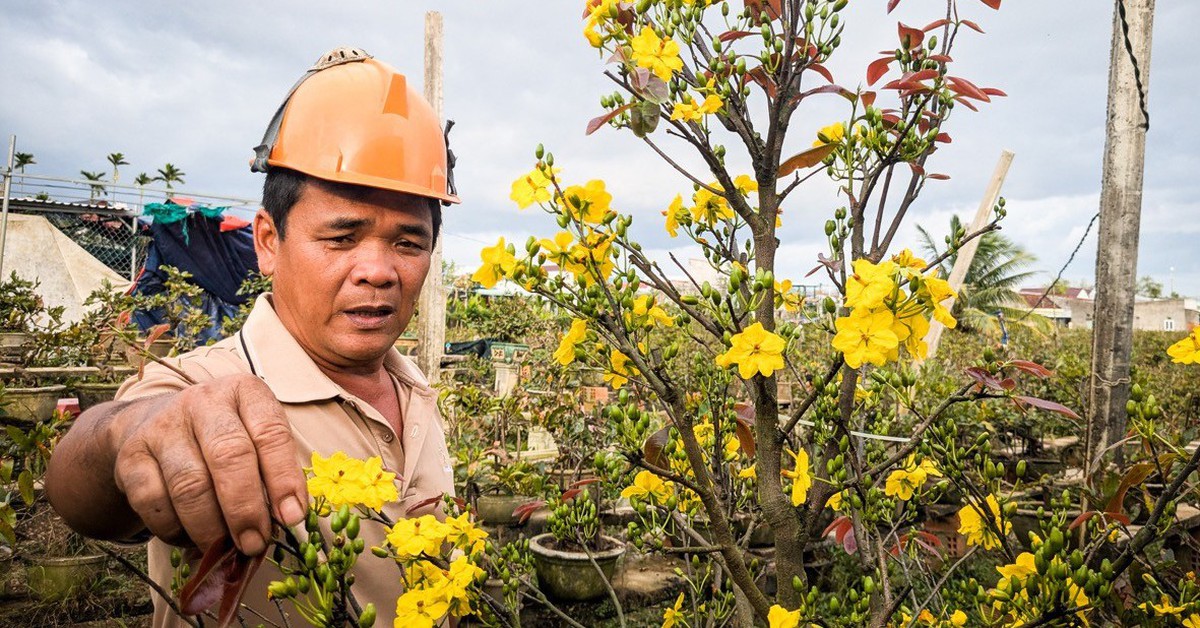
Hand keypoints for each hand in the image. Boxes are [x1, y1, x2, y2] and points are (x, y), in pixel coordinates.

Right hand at [111, 374, 307, 554]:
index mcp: (244, 392)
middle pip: (229, 458)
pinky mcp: (131, 456)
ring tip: (226, 548)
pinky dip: (176, 531)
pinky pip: (154, 503)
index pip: (270, 433)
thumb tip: (288, 520)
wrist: (151, 423)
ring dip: (212, 528)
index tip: (292, 517)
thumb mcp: (254, 437)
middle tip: (256, 543)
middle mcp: (203, 402)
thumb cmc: (221, 437)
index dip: (284, 478)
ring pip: (190, 486)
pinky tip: (191, 539)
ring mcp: (163, 427)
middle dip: (246, 509)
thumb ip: (273, 472)